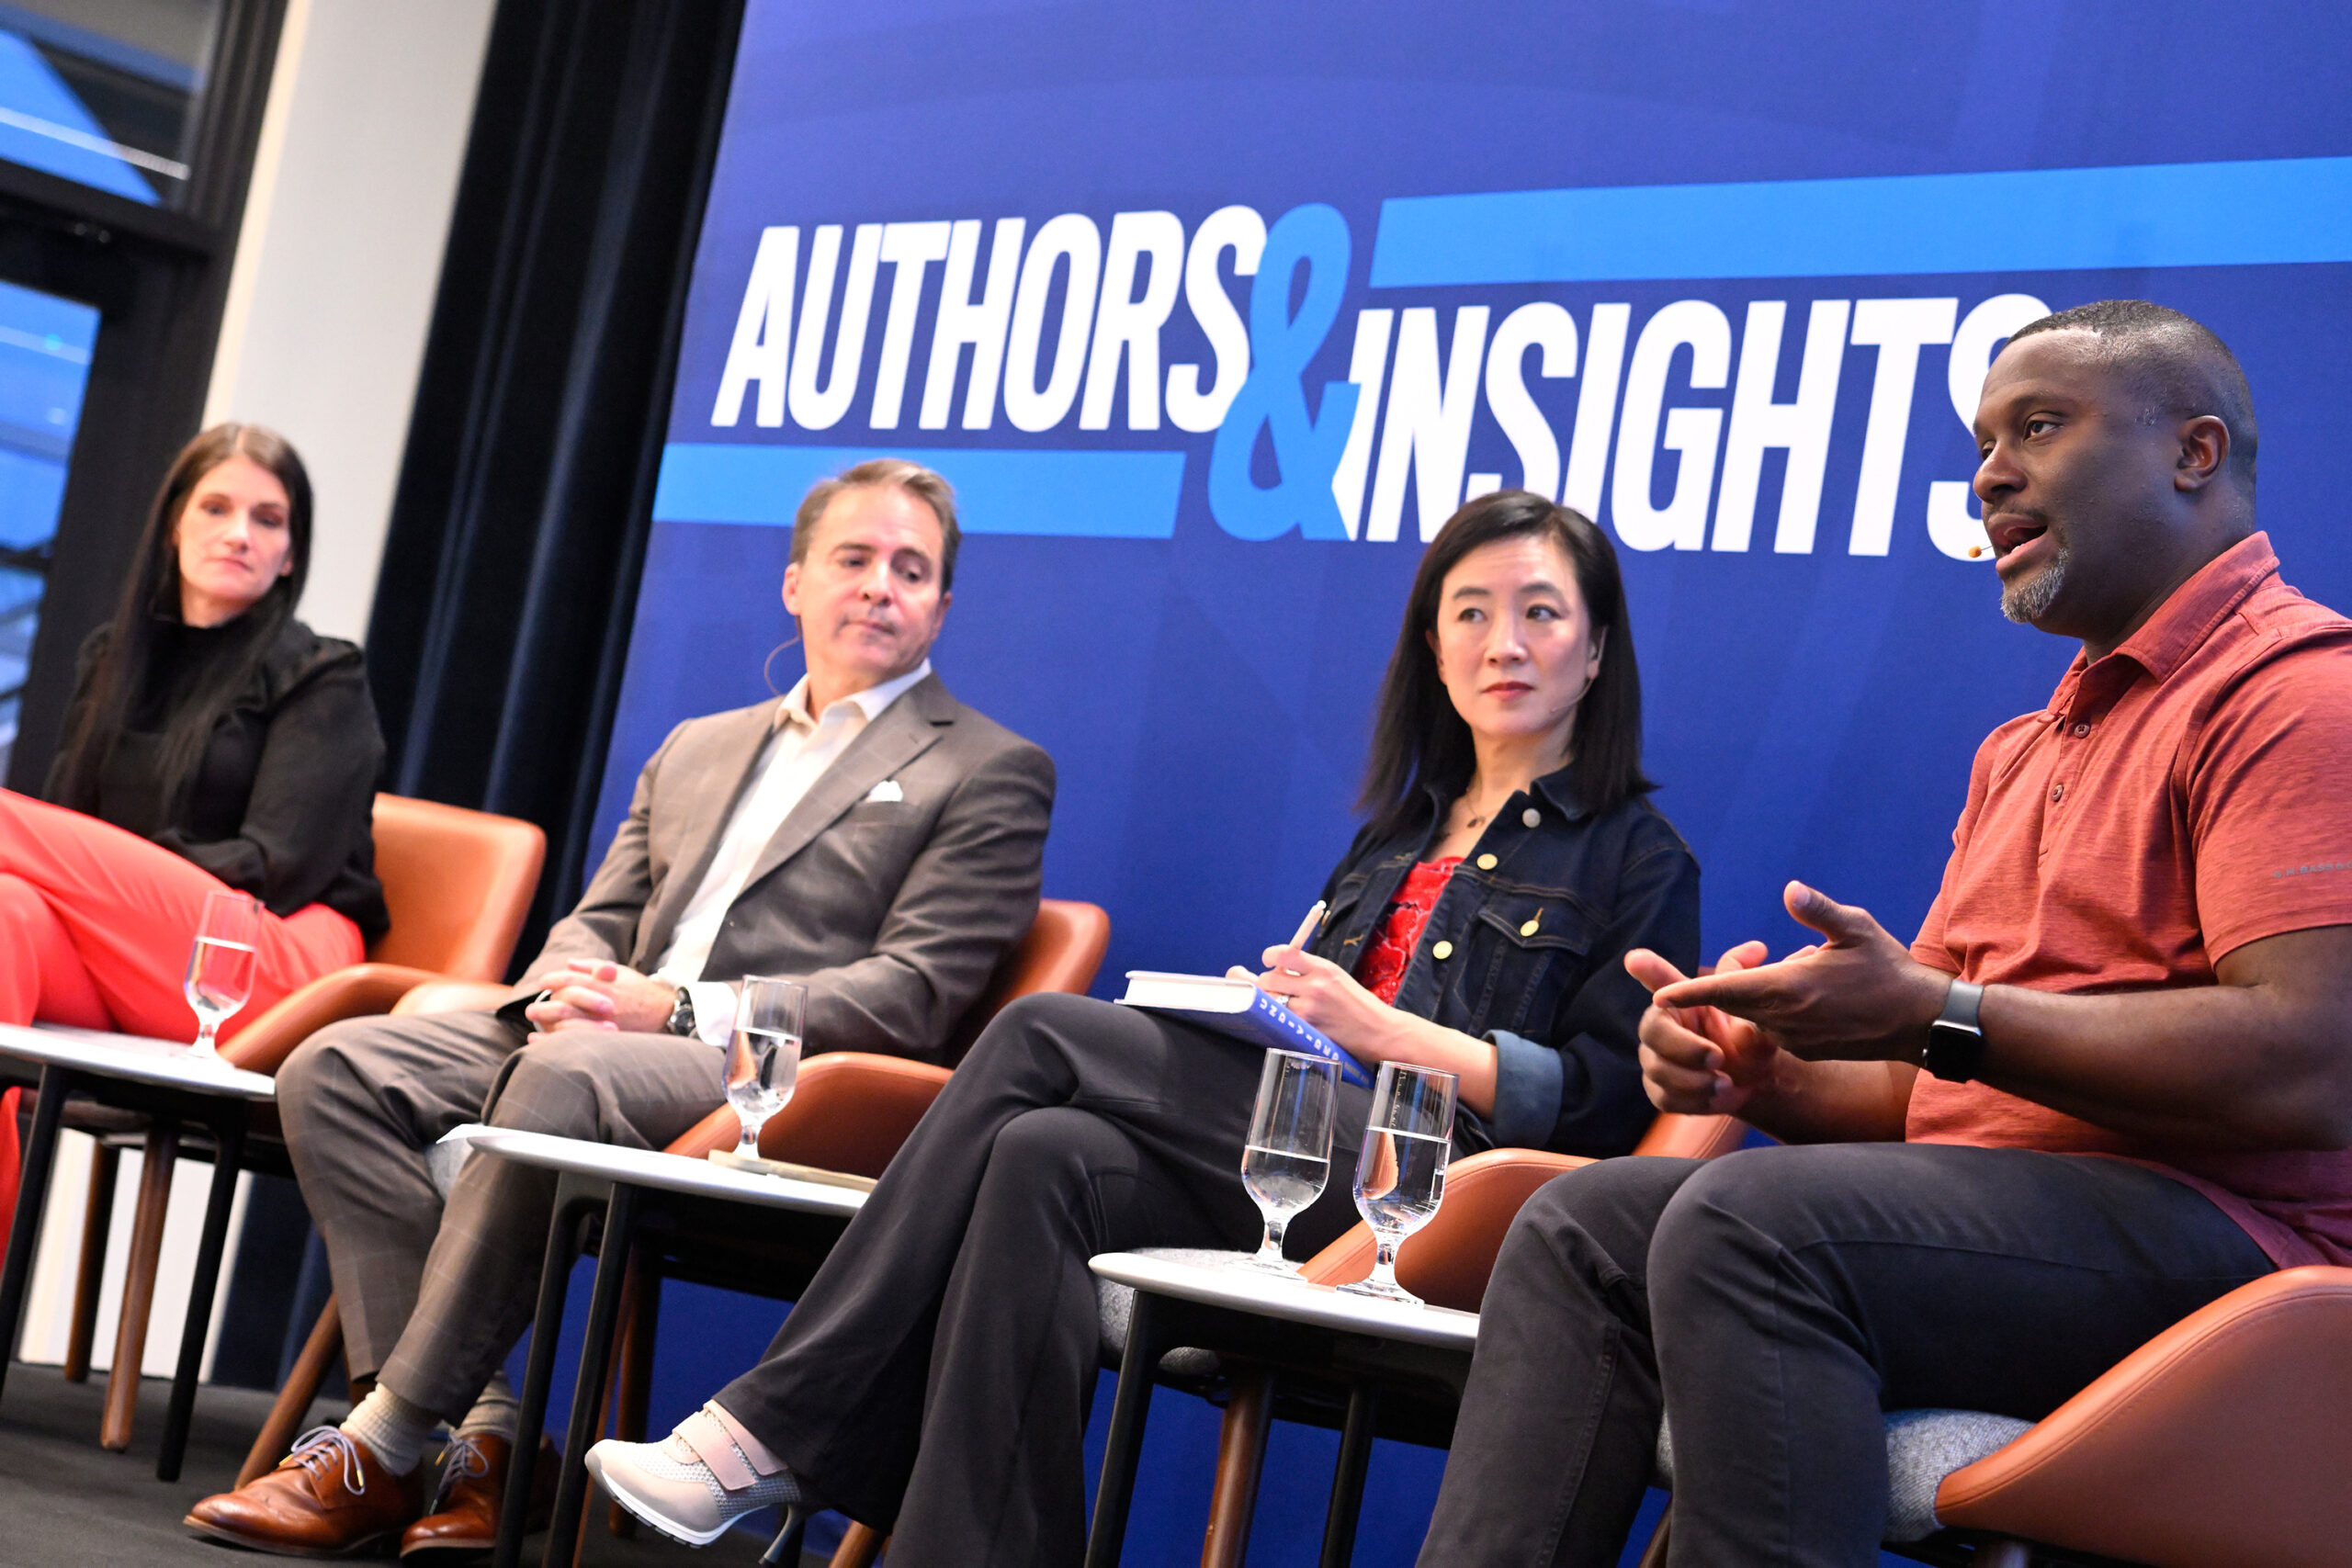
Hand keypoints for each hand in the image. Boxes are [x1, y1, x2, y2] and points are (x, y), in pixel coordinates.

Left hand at [522, 959, 676, 1037]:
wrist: (665, 1014)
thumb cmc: (640, 991)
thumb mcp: (620, 972)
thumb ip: (593, 967)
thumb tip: (569, 963)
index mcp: (605, 985)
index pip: (572, 980)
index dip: (555, 979)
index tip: (543, 982)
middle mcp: (603, 1004)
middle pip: (566, 1003)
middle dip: (545, 1005)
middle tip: (530, 1008)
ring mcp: (605, 1024)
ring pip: (569, 1024)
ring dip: (548, 1023)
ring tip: (534, 1023)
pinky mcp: (607, 1040)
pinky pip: (576, 1042)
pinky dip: (557, 1040)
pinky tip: (543, 1041)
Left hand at [1225, 944, 1405, 1060]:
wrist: (1378, 1030)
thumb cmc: (1356, 1003)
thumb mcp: (1336, 977)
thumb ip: (1307, 971)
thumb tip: (1275, 970)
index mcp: (1323, 968)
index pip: (1284, 954)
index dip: (1269, 956)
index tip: (1268, 961)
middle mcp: (1315, 987)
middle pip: (1268, 979)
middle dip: (1266, 984)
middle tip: (1276, 988)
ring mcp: (1309, 1010)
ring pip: (1270, 1002)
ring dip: (1271, 1002)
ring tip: (1287, 1004)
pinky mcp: (1307, 1030)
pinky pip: (1281, 1019)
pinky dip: (1281, 1018)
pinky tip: (1294, 1019)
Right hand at [1629, 941, 1783, 1114]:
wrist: (1751, 1079)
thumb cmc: (1744, 1037)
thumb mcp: (1753, 1012)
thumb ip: (1748, 987)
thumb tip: (1756, 948)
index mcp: (1678, 1001)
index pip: (1658, 979)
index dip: (1647, 971)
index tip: (1636, 960)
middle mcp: (1659, 1028)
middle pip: (1652, 1033)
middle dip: (1684, 1048)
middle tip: (1718, 1058)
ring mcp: (1654, 1060)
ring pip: (1658, 1070)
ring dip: (1694, 1081)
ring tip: (1727, 1084)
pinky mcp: (1658, 1091)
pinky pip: (1666, 1099)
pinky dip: (1695, 1103)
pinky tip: (1721, 1099)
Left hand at [1646, 882, 1950, 1062]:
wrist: (1921, 1023)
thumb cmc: (1889, 969)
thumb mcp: (1856, 928)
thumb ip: (1818, 910)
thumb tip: (1789, 889)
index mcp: (1789, 987)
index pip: (1726, 990)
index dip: (1690, 992)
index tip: (1658, 996)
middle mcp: (1785, 1018)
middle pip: (1732, 1003)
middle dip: (1715, 989)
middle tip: (1718, 968)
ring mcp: (1795, 1039)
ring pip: (1755, 1015)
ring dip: (1759, 995)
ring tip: (1805, 973)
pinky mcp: (1807, 1051)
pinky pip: (1776, 1029)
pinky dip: (1777, 1012)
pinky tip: (1814, 996)